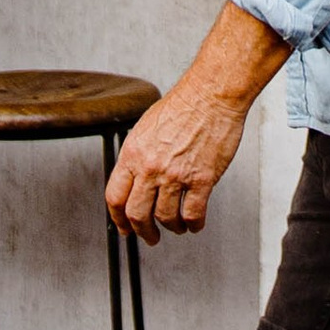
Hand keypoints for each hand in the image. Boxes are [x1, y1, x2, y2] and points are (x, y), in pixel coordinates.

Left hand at [106, 3, 288, 240]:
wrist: (213, 92)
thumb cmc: (184, 104)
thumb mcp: (147, 127)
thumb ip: (137, 156)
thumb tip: (133, 179)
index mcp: (134, 154)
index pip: (115, 198)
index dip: (118, 219)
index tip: (125, 227)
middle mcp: (151, 167)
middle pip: (137, 214)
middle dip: (143, 231)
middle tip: (150, 236)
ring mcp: (176, 175)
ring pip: (165, 217)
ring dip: (171, 227)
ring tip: (177, 227)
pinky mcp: (202, 179)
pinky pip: (193, 213)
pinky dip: (193, 224)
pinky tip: (196, 223)